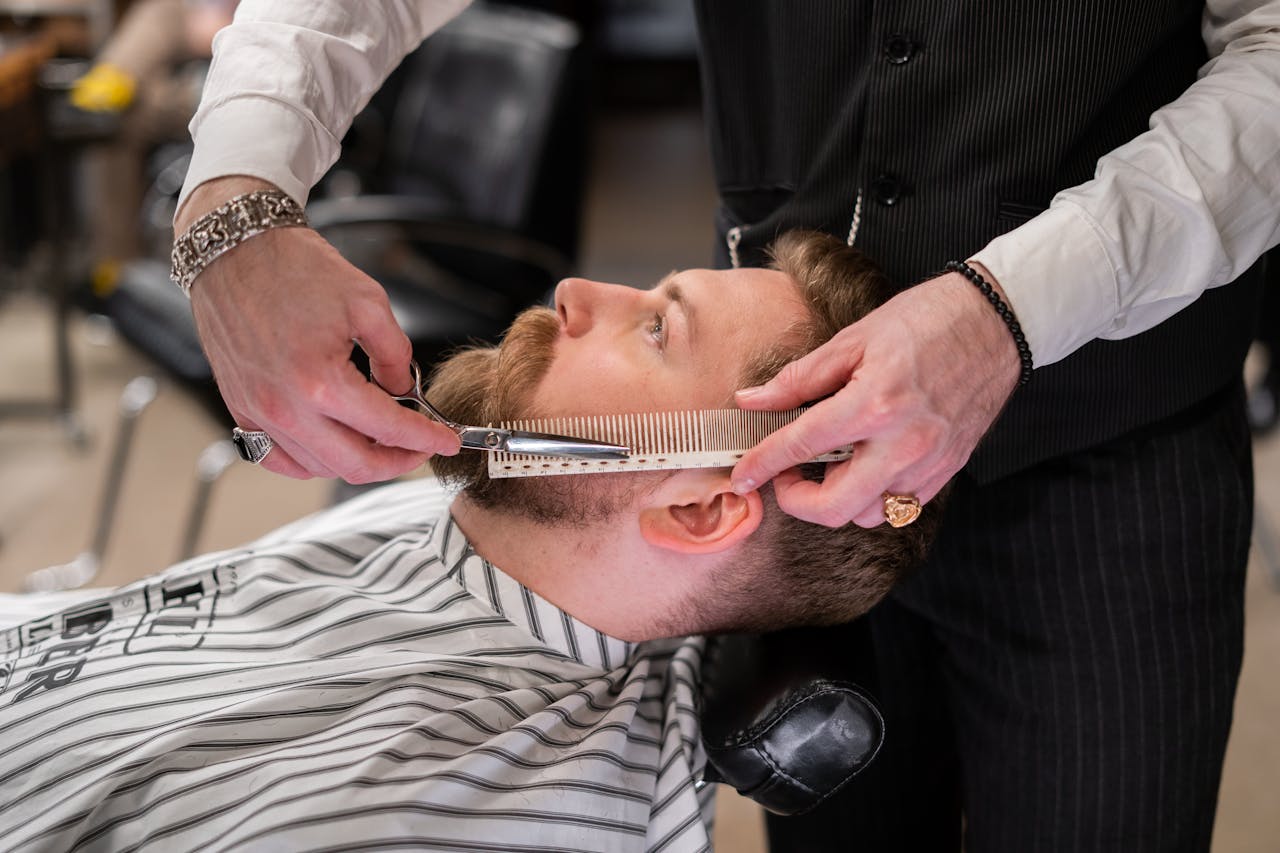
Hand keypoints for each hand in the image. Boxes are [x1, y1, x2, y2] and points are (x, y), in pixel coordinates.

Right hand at [177, 177, 460, 481]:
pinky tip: (335, 443)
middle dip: (398, 462)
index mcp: (321, 381)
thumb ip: (395, 355)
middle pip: (356, 465)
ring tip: (380, 439)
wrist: (235, 251)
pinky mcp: (240, 410)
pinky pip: (279, 460)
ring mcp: (258, 413)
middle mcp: (285, 407)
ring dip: (358, 461)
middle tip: (419, 447)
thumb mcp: (368, 303)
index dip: (426, 439)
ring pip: (320, 467)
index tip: (447, 441)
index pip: (388, 428)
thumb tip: (404, 391)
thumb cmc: (295, 269)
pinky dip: (313, 461)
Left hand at [730, 265, 1021, 526]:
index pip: (802, 446)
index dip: (763, 463)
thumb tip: (752, 401)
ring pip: (867, 515)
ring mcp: (929, 463)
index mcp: (875, 404)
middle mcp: (904, 443)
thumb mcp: (853, 340)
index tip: (743, 475)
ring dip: (839, 498)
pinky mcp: (947, 472)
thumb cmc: (926, 321)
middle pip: (834, 507)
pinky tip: (866, 462)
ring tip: (833, 461)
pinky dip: (873, 495)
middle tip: (787, 474)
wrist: (995, 322)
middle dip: (797, 500)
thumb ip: (798, 379)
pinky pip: (899, 507)